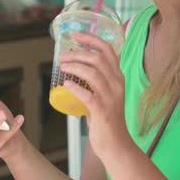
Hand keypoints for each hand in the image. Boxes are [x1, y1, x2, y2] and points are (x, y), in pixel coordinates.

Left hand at [59, 32, 131, 157]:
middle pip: (98, 59)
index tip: (76, 35)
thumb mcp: (104, 94)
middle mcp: (117, 84)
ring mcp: (111, 98)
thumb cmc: (106, 118)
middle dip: (78, 54)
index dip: (92, 39)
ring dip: (75, 67)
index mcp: (118, 77)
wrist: (116, 144)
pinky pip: (88, 96)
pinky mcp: (103, 111)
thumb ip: (94, 81)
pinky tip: (65, 84)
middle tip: (62, 56)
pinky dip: (75, 88)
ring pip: (93, 74)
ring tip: (61, 67)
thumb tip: (73, 69)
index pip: (108, 51)